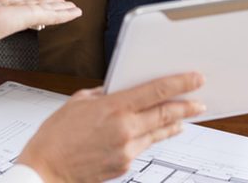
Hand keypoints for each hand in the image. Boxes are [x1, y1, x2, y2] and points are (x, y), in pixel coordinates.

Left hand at [0, 0, 81, 61]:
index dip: (28, 0)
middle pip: (36, 7)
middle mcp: (11, 13)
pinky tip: (74, 12)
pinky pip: (49, 15)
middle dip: (50, 6)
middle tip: (64, 4)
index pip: (17, 2)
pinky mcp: (27, 18)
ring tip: (74, 9)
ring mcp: (21, 16)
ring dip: (60, 9)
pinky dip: (63, 14)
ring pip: (45, 11)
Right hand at [18, 72, 204, 181]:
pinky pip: (142, 147)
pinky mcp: (125, 165)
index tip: (194, 78)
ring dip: (173, 124)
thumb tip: (118, 91)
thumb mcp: (79, 102)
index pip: (155, 92)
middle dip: (185, 107)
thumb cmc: (57, 134)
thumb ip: (103, 95)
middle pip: (165, 115)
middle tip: (199, 102)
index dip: (179, 84)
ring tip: (183, 118)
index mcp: (113, 108)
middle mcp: (125, 130)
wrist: (47, 168)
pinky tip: (152, 133)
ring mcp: (127, 150)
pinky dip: (149, 137)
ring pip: (157, 133)